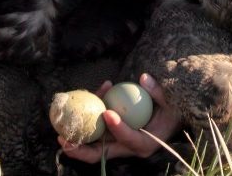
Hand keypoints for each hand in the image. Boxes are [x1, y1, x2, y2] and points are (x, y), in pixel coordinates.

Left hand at [58, 73, 181, 162]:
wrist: (169, 118)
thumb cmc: (171, 110)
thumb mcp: (171, 101)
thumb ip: (158, 91)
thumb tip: (144, 78)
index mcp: (146, 143)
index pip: (130, 139)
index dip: (118, 128)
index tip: (106, 112)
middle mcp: (129, 148)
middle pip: (103, 154)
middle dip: (82, 150)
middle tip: (64, 139)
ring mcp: (118, 144)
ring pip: (95, 146)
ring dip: (77, 141)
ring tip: (60, 133)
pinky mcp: (112, 137)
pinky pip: (96, 133)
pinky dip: (86, 122)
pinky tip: (78, 106)